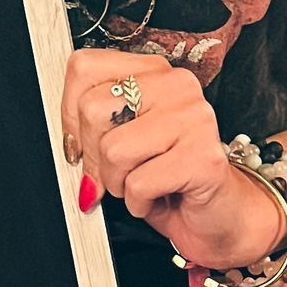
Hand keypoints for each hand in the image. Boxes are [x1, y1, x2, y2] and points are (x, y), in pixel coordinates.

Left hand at [60, 49, 286, 272]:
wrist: (219, 217)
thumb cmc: (166, 177)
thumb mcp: (122, 140)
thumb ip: (94, 125)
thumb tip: (66, 142)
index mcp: (153, 71)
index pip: (84, 68)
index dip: (69, 115)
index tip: (78, 145)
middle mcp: (177, 85)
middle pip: (93, 109)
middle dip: (94, 156)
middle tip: (118, 173)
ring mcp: (195, 119)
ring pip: (113, 150)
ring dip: (118, 183)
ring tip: (143, 184)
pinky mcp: (204, 157)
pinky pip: (139, 182)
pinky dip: (138, 202)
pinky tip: (161, 197)